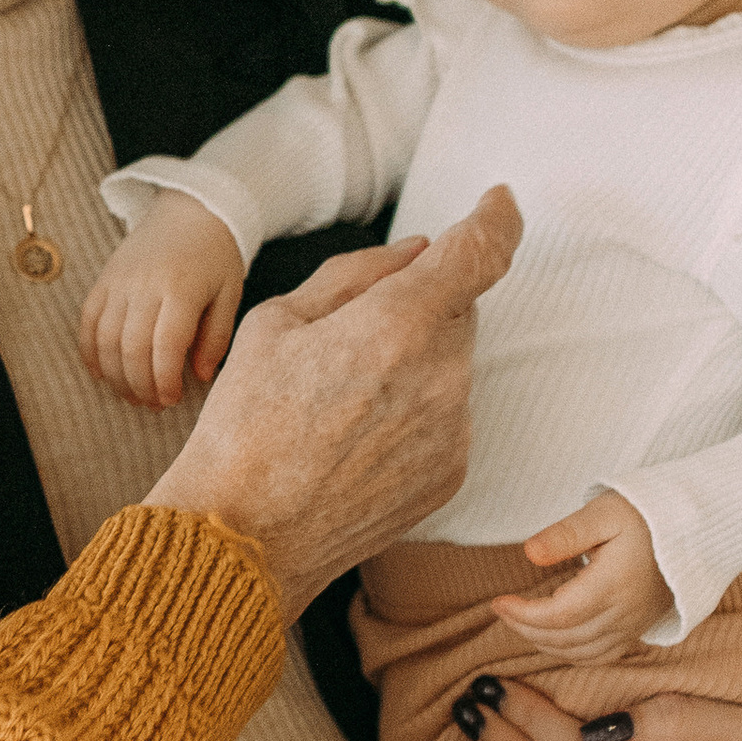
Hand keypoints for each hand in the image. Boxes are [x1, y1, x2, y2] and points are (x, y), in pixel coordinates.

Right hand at [80, 192, 246, 405]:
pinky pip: (88, 321)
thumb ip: (216, 337)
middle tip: (153, 404)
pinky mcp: (104, 279)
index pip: (165, 346)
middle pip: (130, 348)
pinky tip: (102, 374)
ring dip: (115, 376)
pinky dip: (90, 352)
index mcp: (181, 289)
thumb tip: (200, 377)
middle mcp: (145, 285)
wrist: (191, 210)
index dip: (164, 381)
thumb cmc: (216, 256)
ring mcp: (119, 281)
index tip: (172, 399)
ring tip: (133, 395)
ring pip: (105, 339)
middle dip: (139, 386)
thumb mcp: (229, 293)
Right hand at [146, 187, 520, 621]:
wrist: (243, 538)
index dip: (496, 217)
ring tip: (338, 406)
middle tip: (345, 344)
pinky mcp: (452, 473)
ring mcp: (453, 431)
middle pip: (456, 312)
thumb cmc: (244, 426)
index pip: (481, 251)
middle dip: (416, 310)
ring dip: (412, 366)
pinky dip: (412, 414)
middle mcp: (441, 377)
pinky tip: (353, 442)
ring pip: (449, 367)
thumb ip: (356, 275)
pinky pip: (446, 417)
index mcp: (396, 325)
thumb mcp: (274, 323)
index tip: (498, 202)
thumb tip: (420, 252)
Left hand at [490, 492, 674, 658]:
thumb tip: (529, 553)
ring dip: (545, 644)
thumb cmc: (646, 513)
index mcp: (614, 584)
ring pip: (581, 653)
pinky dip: (571, 653)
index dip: (523, 615)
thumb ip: (565, 534)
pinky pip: (601, 656)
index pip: (559, 615)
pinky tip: (553, 637)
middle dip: (526, 629)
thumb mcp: (603, 512)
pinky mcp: (639, 629)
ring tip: (521, 622)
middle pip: (565, 639)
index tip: (498, 602)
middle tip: (502, 610)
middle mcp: (625, 612)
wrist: (694, 527)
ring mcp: (634, 625)